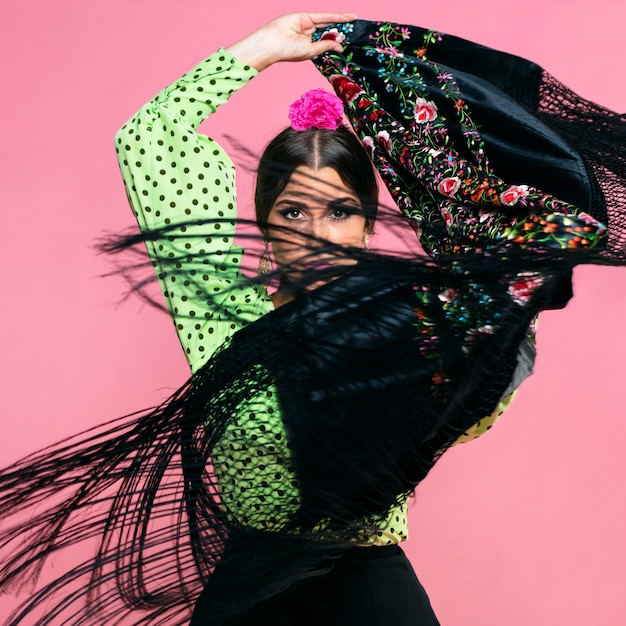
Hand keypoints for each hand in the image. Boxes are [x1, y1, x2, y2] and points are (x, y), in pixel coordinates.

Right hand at [226, 12, 355, 70]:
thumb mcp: (311, 51)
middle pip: (328, 31)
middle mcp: (309, 35)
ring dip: (341, 22)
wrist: (273, 43)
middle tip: (355, 29)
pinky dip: (335, 17)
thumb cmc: (289, 52)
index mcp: (309, 47)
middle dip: (341, 30)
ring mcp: (307, 25)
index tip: (349, 42)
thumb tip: (340, 47)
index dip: (338, 41)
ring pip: (327, 22)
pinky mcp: (305, 17)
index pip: (326, 42)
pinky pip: (323, 17)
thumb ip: (325, 46)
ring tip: (354, 20)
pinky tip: (346, 17)